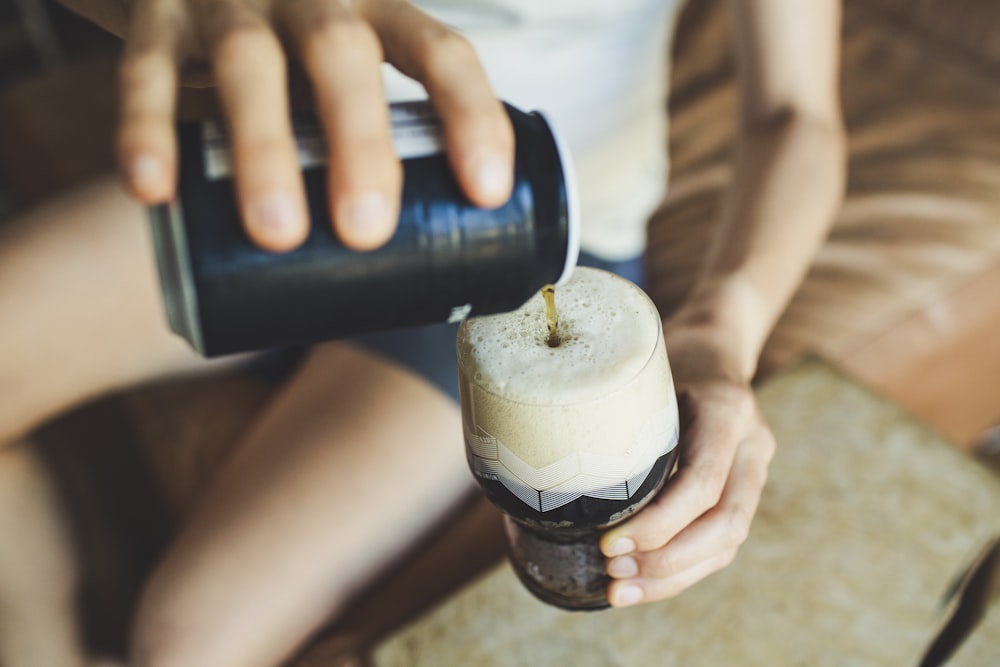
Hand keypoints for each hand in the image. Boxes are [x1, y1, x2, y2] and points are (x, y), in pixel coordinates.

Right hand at [117, 0, 513, 251]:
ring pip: (248, 61)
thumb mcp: (346, 72)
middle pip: (342, 53)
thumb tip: (413, 268)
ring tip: (276, 232)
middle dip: (358, 143)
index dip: (471, 116)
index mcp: (377, 11)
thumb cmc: (293, 47)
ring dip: (263, 148)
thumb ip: (372, 136)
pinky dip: (147, 128)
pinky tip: (155, 191)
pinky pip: (146, 68)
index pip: (440, 51)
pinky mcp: (157, 15)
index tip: (487, 192)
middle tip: (364, 231)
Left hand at [599, 308, 776, 606]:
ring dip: (673, 576)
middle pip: (725, 525)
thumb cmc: (664, 349)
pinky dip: (681, 569)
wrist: (713, 341)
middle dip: (666, 562)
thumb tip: (538, 449)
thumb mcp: (638, 362)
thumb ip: (610, 402)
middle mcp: (752, 443)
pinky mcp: (742, 488)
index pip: (703, 481)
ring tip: (618, 591)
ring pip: (727, 542)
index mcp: (727, 409)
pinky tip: (640, 584)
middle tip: (612, 574)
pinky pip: (721, 542)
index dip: (658, 523)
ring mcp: (753, 468)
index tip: (608, 543)